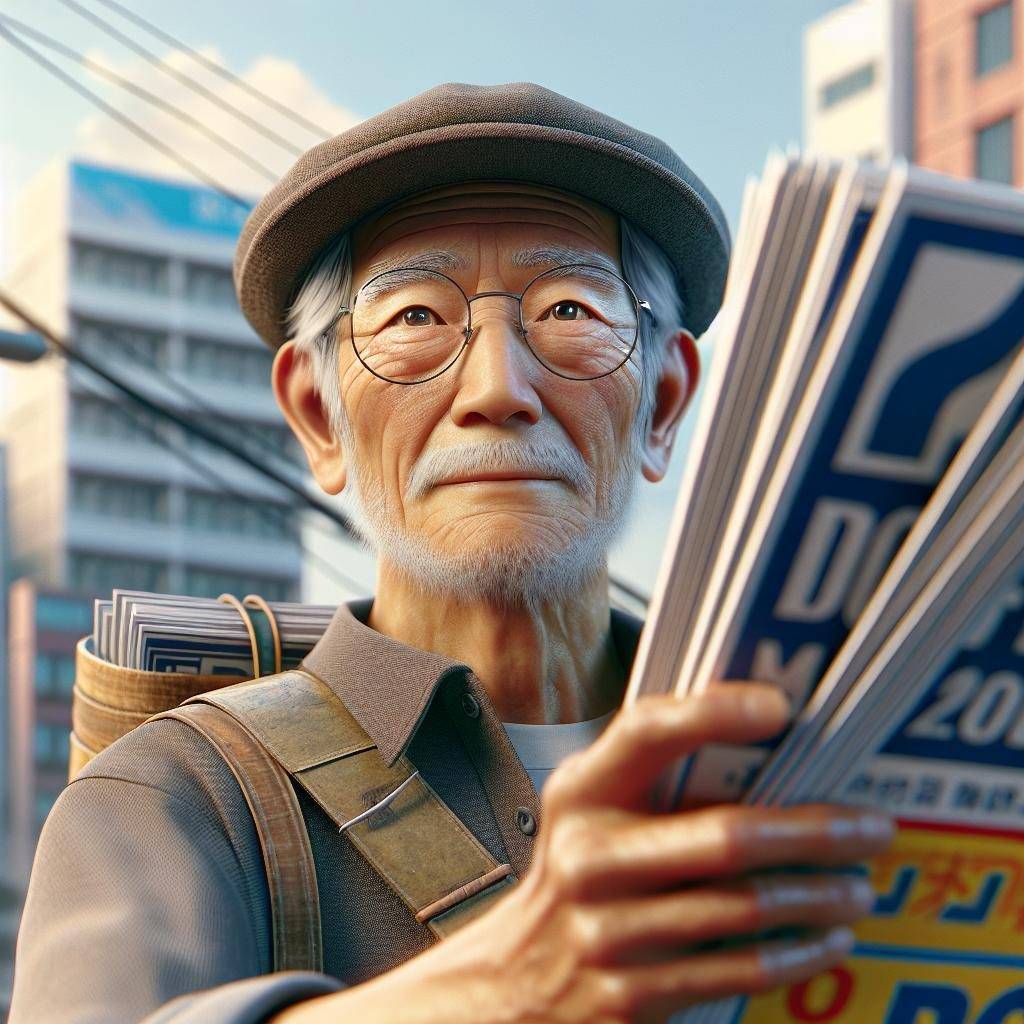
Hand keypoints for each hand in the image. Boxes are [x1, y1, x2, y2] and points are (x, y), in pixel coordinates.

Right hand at [272, 683, 892, 1023]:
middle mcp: (589, 859)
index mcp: (581, 794)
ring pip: (745, 910)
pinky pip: (736, 971)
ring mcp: (609, 933)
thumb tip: (765, 736)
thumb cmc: (575, 876)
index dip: (714, 712)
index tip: (782, 706)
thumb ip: (655, 770)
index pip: (646, 731)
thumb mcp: (590, 808)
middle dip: (816, 831)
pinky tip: (826, 939)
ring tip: (860, 884)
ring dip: (820, 895)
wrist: (516, 983)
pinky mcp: (633, 997)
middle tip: (872, 826)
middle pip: (726, 837)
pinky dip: (796, 954)